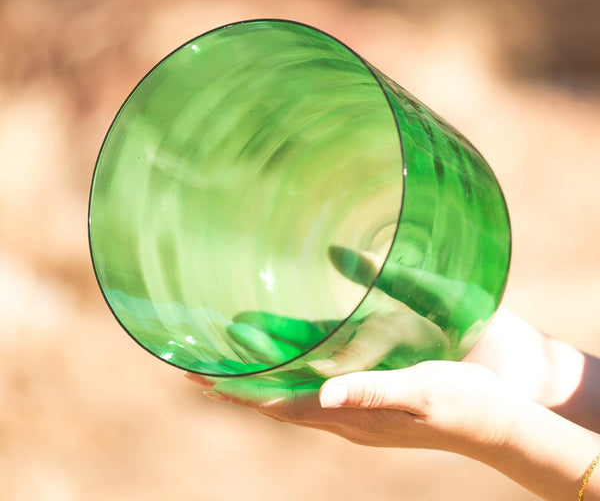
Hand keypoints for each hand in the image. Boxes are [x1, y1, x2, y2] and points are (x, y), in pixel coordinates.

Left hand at [187, 360, 517, 454]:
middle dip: (236, 389)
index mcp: (349, 415)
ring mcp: (355, 414)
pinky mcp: (368, 405)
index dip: (239, 392)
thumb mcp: (419, 391)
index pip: (278, 405)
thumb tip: (324, 396)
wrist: (493, 422)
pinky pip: (313, 393)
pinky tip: (287, 368)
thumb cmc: (461, 402)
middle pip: (274, 403)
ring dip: (257, 385)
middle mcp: (344, 419)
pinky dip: (287, 380)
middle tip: (196, 371)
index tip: (199, 378)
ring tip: (227, 369)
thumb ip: (372, 392)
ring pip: (290, 399)